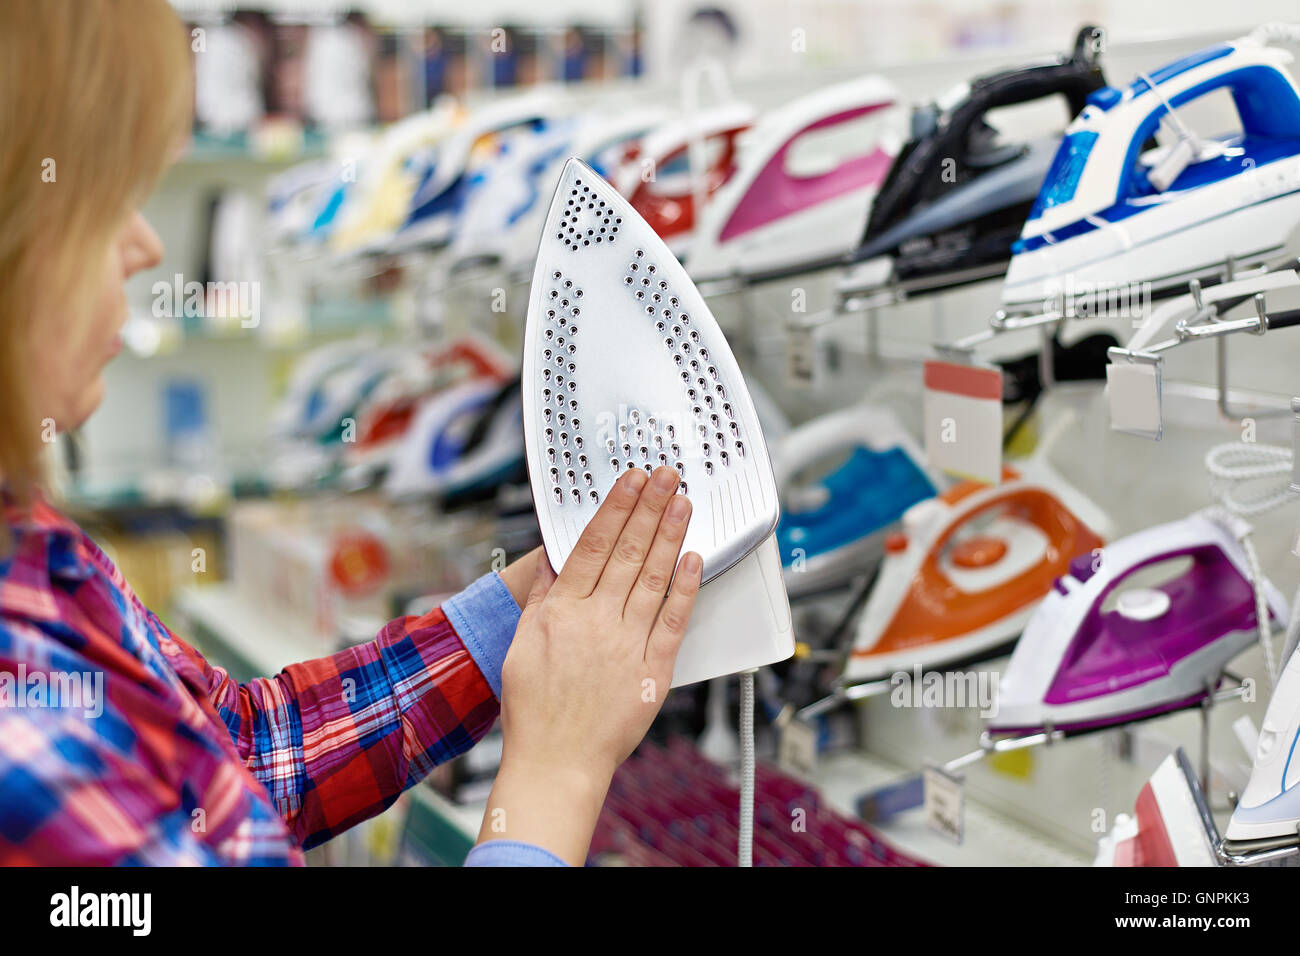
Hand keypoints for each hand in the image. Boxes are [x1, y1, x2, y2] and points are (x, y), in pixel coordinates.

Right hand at [477, 465, 702, 863]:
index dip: (616, 508)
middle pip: (628, 552)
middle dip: (650, 508)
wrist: (556, 763)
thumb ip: (543, 598)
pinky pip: (673, 621)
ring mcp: (627, 644)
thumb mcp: (522, 644)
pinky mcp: (653, 671)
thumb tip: (555, 558)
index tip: (631, 480)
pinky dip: (685, 589)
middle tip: (667, 476)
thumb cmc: (536, 711)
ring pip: (654, 578)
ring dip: (670, 536)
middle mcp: (596, 621)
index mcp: (562, 612)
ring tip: (682, 503)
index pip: (593, 545)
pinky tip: (693, 560)